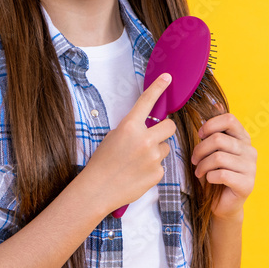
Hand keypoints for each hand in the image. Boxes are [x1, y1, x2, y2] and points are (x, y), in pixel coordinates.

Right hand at [82, 73, 177, 215]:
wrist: (98, 189)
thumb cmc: (102, 162)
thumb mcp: (112, 137)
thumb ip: (132, 129)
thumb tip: (147, 128)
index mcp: (130, 127)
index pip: (147, 101)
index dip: (158, 87)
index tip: (167, 78)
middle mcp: (144, 139)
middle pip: (170, 126)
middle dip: (165, 129)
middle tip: (155, 135)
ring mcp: (153, 157)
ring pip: (165, 148)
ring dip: (156, 151)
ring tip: (137, 162)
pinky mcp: (157, 173)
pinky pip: (161, 165)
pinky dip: (152, 168)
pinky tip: (137, 173)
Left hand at [190, 108, 256, 221]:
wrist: (222, 204)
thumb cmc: (215, 174)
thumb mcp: (212, 150)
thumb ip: (213, 131)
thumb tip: (213, 104)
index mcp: (243, 138)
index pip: (229, 119)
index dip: (210, 125)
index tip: (200, 135)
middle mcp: (250, 151)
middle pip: (219, 139)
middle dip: (200, 150)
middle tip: (194, 160)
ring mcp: (251, 168)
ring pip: (218, 157)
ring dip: (202, 165)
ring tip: (199, 172)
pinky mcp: (247, 184)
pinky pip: (222, 174)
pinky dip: (209, 177)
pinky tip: (209, 180)